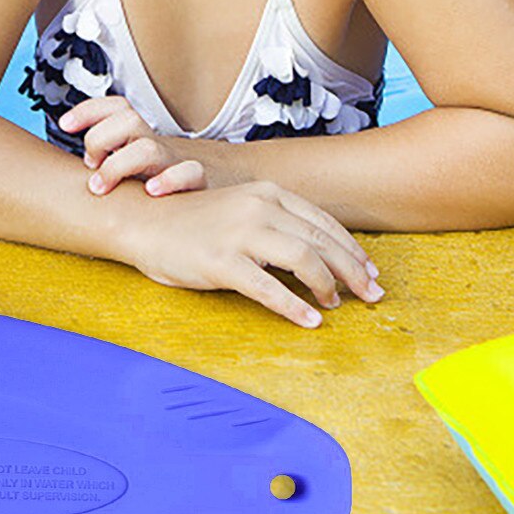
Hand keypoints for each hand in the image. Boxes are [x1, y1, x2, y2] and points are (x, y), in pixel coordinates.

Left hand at [58, 95, 206, 196]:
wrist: (208, 196)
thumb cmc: (154, 186)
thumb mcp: (126, 168)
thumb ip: (101, 162)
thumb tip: (55, 165)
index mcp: (137, 138)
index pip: (116, 107)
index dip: (88, 109)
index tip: (65, 124)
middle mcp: (155, 145)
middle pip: (129, 119)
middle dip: (100, 139)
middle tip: (90, 165)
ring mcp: (175, 163)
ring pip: (149, 147)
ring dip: (118, 165)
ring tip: (101, 185)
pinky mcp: (196, 184)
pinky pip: (190, 173)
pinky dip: (170, 179)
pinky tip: (151, 191)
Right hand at [123, 181, 383, 327]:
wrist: (141, 220)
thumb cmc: (189, 219)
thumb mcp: (238, 208)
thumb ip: (273, 222)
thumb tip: (315, 252)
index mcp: (266, 193)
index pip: (323, 222)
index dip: (351, 249)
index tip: (369, 271)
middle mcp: (258, 207)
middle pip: (321, 242)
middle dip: (353, 271)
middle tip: (372, 295)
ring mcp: (239, 234)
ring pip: (303, 260)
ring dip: (328, 286)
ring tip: (336, 305)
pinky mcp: (221, 261)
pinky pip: (268, 288)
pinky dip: (294, 307)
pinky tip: (308, 321)